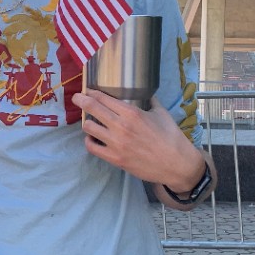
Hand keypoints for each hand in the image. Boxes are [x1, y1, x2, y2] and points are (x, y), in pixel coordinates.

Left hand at [72, 88, 206, 191]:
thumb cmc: (171, 137)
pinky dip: (89, 141)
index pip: (103, 98)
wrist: (177, 164)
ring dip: (86, 122)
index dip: (91, 92)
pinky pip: (92, 147)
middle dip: (80, 100)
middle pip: (91, 108)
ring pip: (88, 127)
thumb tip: (144, 92)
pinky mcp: (115, 159)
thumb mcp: (161, 113)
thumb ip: (149, 100)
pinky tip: (93, 138)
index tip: (87, 90)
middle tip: (77, 98)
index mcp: (132, 113)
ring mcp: (116, 143)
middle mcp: (121, 126)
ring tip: (89, 121)